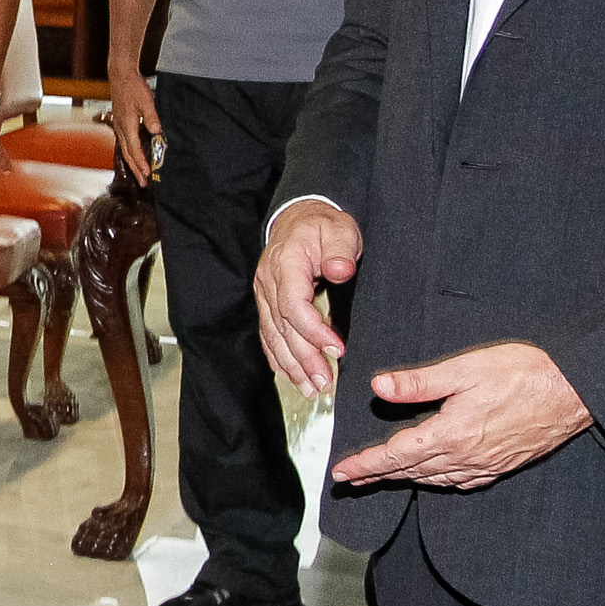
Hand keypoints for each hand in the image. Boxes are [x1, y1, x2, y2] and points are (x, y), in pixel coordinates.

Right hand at [106, 69, 163, 183]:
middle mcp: (120, 128)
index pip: (134, 149)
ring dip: (132, 163)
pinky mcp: (120, 123)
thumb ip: (152, 117)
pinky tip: (133, 156)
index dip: (141, 163)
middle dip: (135, 169)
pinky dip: (129, 153)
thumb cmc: (133, 87)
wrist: (120, 75)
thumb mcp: (146, 101)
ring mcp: (119, 126)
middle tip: (143, 183)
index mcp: (127, 125)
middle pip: (127, 154)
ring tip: (139, 174)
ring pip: (124, 150)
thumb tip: (157, 132)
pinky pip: (124, 143)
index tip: (148, 174)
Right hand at [256, 199, 363, 392]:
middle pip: (282, 328)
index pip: (293, 305)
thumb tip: (339, 270)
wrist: (298, 218)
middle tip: (324, 382)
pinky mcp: (266, 303)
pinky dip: (278, 357)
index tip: (338, 348)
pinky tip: (290, 375)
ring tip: (310, 388)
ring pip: (272, 336)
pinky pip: (268, 335)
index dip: (314, 330)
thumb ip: (340, 250)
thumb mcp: (339, 229)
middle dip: (304, 359)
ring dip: (291, 365)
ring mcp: (264, 294)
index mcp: (286, 264)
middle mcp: (268, 282)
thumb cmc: (322, 227)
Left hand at [331, 343, 592, 490]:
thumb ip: (419, 382)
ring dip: (405, 479)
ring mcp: (486, 465)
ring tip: (381, 478)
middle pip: (410, 472)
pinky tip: (433, 477)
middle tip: (350, 480)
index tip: (341, 473)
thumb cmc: (523, 373)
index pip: (395, 455)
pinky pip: (462, 481)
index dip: (366, 465)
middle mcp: (466, 457)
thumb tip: (378, 388)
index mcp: (451, 434)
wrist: (576, 392)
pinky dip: (438, 481)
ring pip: (434, 479)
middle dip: (377, 476)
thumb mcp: (465, 369)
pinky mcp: (503, 465)